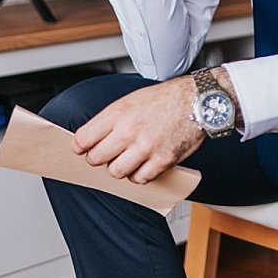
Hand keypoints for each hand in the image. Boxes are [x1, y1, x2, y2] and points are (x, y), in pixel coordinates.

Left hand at [72, 76, 204, 183]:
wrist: (196, 100)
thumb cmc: (165, 99)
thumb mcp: (131, 100)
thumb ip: (111, 119)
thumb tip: (93, 138)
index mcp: (118, 113)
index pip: (83, 139)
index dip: (81, 147)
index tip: (83, 149)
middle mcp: (129, 131)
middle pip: (96, 159)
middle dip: (99, 159)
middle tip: (106, 155)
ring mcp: (145, 147)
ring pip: (116, 172)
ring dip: (120, 168)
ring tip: (128, 159)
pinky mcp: (162, 160)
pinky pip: (140, 178)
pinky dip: (140, 174)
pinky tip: (144, 164)